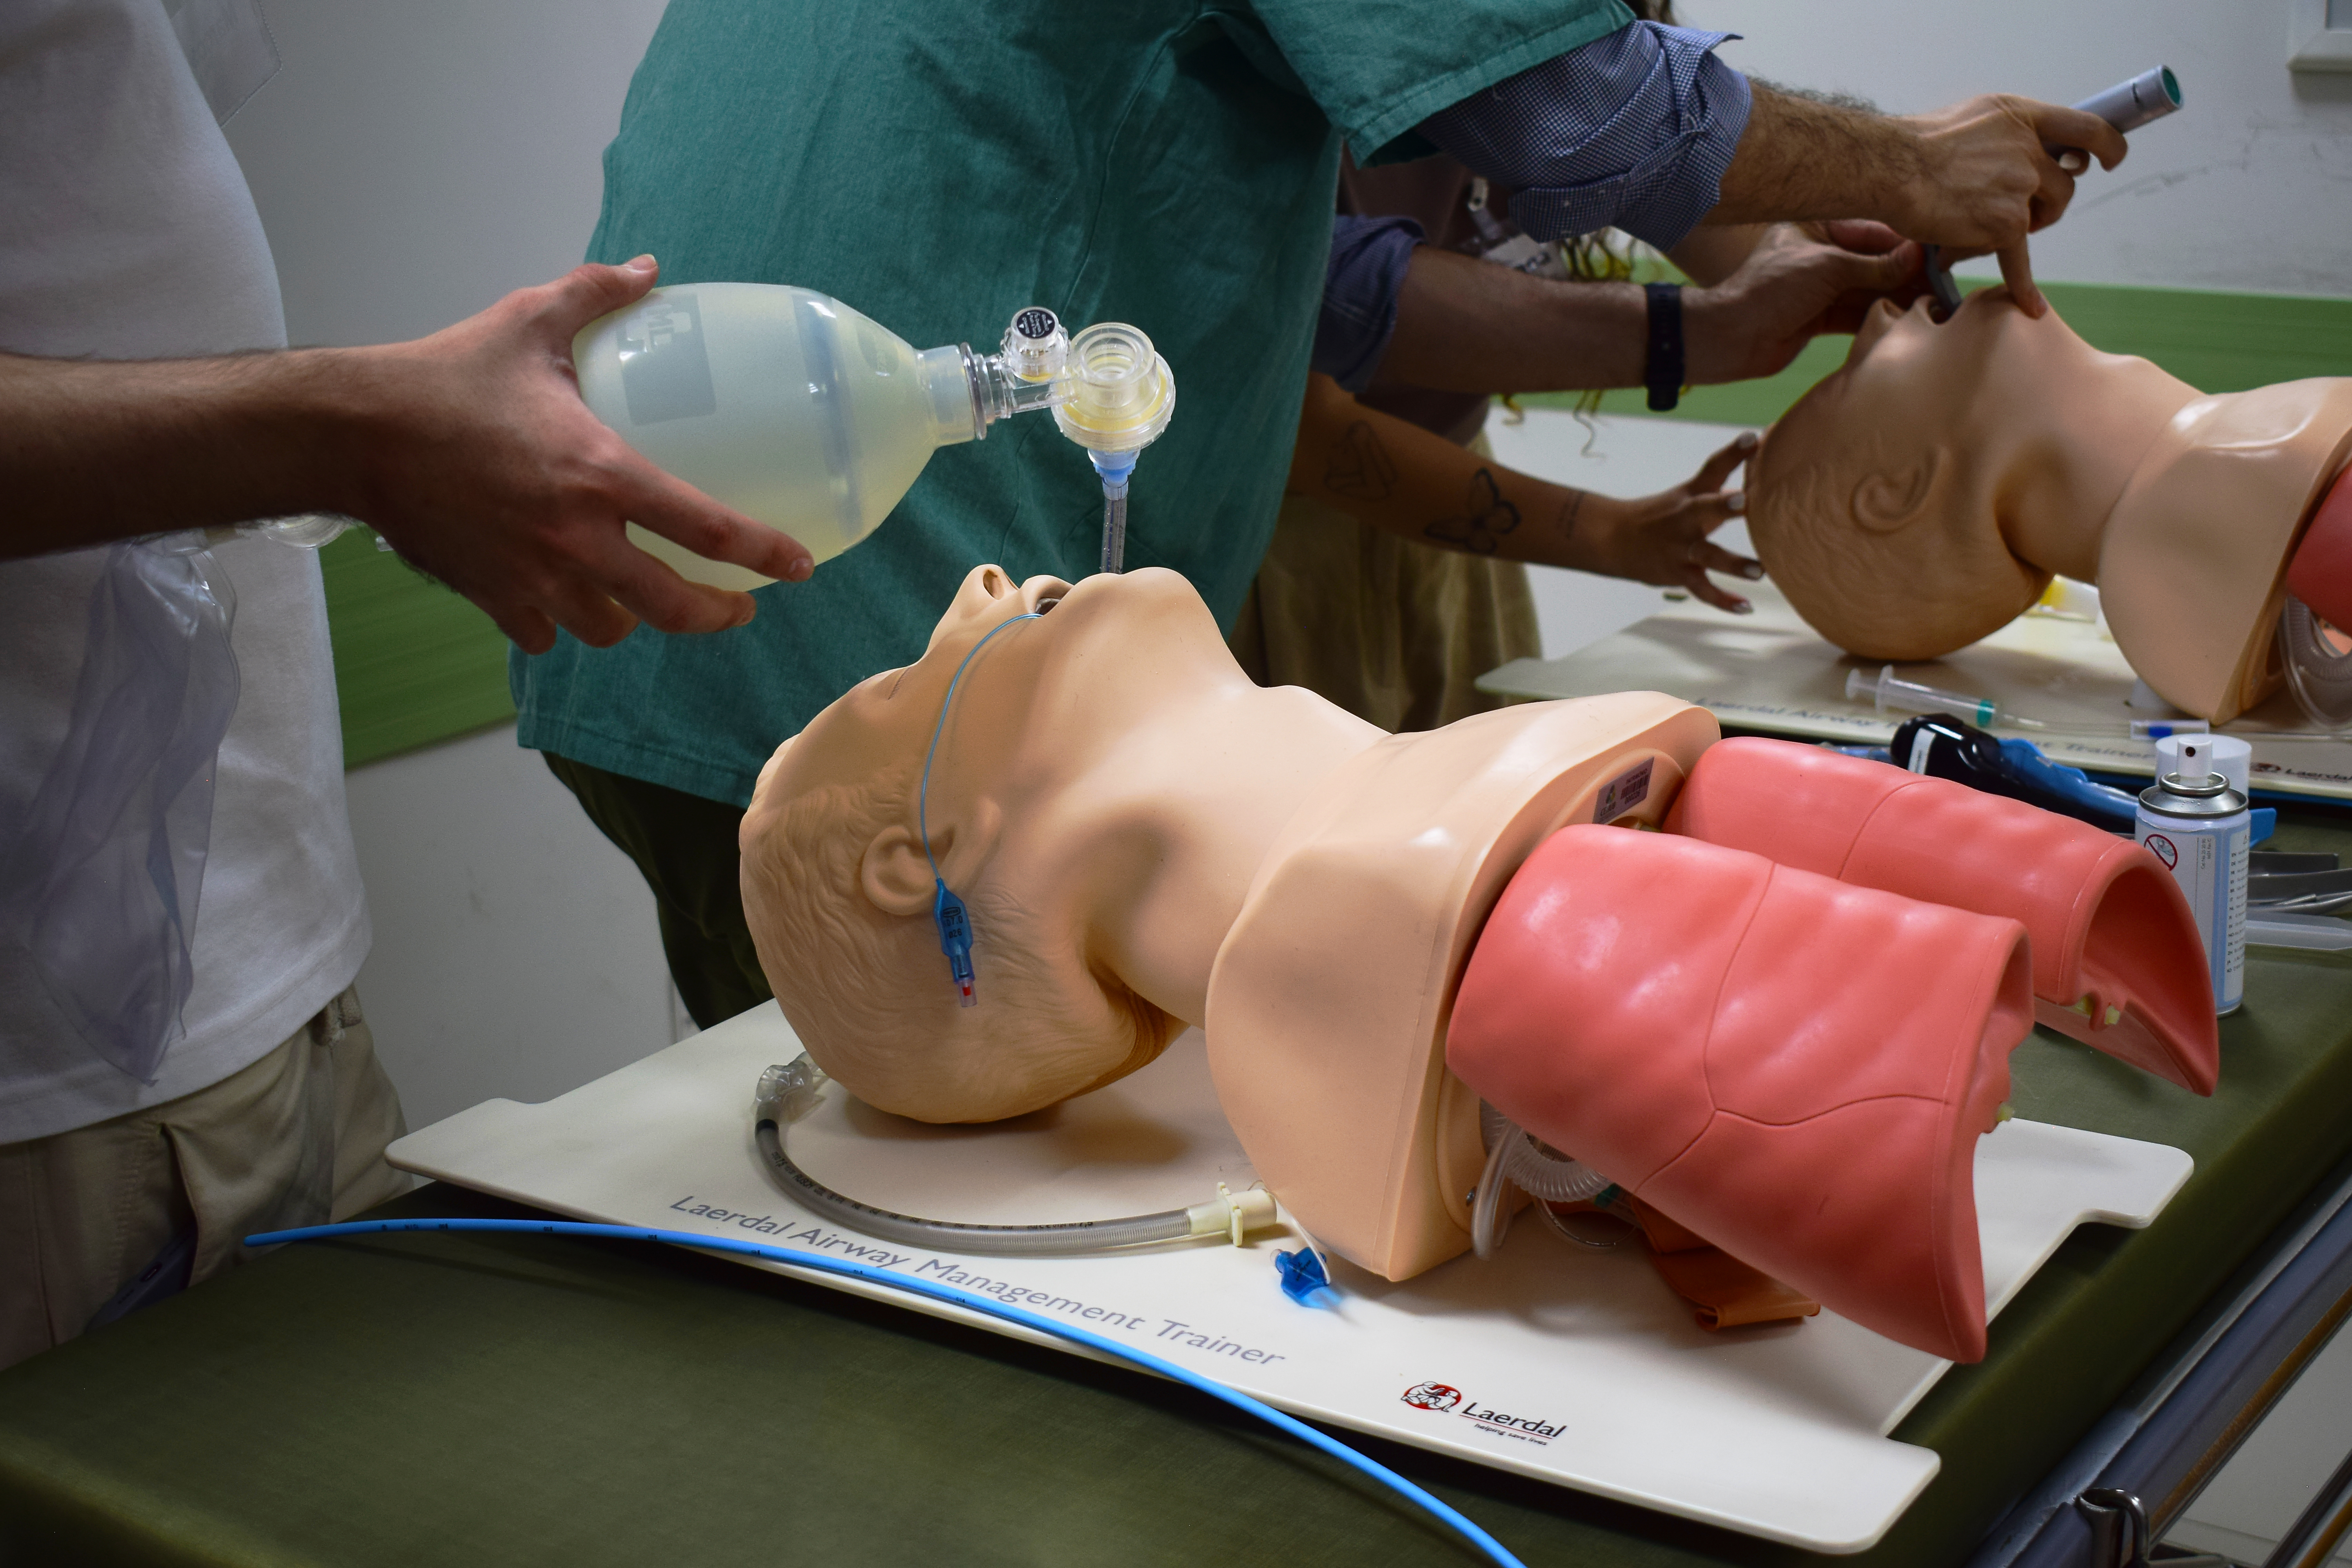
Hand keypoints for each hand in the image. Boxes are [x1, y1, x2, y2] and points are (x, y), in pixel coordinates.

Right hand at [341, 257, 813, 652]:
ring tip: (644, 598)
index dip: (764, 555)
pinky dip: (562, 624)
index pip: (710, 530)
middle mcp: (576, 539)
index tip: (795, 568)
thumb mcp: (529, 321)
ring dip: (634, 618)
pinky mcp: (493, 596)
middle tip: (735, 606)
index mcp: (601, 474)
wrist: (355, 432)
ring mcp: (534, 577)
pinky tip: (566, 601)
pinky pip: (547, 635)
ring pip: (611, 628)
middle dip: (715, 615)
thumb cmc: (445, 375)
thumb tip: (647, 268)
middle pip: (671, 607)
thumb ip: (595, 294)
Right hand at [1576, 434, 1759, 612]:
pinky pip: (1702, 589)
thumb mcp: (1690, 492)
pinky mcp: (1678, 573)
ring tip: (1759, 572)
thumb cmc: (1664, 514)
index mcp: (1692, 495)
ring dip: (1732, 563)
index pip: (1713, 468)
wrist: (1615, 539)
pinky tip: (1745, 607)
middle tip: (1742, 501)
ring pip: (1707, 555)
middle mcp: (1686, 519)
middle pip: (1704, 509)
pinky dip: (1723, 600)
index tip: (1755, 437)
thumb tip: (1758, 452)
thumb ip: (1724, 475)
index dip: (1734, 452)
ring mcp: (1680, 548)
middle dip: (1723, 505)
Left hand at [1684, 223, 1921, 383]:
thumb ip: (1874, 266)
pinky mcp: (1818, 316)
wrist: (1731, 338)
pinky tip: (1906, 316)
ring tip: (1932, 301)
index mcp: (1815, 227)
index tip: (1937, 254)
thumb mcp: (1828, 269)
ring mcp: (1818, 286)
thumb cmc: (1768, 291)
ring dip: (1897, 295)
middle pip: (1873, 261)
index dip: (1904, 245)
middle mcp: (1818, 253)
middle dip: (1905, 272)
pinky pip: (1856, 312)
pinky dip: (1879, 314)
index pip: (1871, 231)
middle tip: (1942, 281)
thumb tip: (1919, 259)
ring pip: (1867, 288)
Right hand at [1887, 96, 2125, 316]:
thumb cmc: (1915, 148)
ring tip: (1984, 228)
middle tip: (2014, 210)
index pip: (2086, 127)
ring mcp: (2020, 184)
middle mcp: (2029, 147)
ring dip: (2025, 226)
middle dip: (2046, 200)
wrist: (1890, 170)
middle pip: (2063, 182)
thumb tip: (2027, 154)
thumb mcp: (1973, 119)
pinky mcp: (2006, 223)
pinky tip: (2030, 306)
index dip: (2107, 145)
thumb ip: (2007, 134)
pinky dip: (2023, 285)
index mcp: (2021, 116)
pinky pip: (2020, 259)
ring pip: (2044, 215)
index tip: (2110, 159)